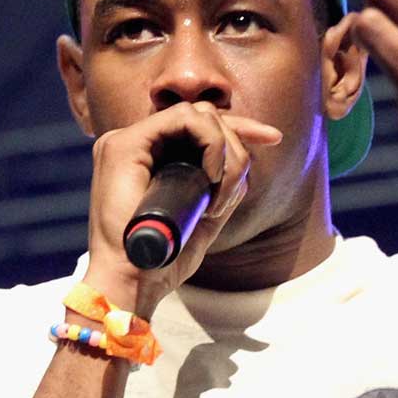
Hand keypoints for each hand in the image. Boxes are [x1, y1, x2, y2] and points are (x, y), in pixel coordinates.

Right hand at [83, 102, 283, 311]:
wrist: (133, 282)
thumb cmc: (164, 261)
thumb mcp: (203, 220)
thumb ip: (219, 192)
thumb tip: (242, 171)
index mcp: (151, 159)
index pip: (200, 127)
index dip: (240, 128)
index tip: (273, 138)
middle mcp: (138, 145)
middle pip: (203, 117)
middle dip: (237, 144)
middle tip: (235, 186)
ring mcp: (127, 141)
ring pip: (197, 115)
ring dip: (225, 150)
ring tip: (219, 194)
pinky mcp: (124, 144)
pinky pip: (183, 119)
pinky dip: (210, 143)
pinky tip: (212, 176)